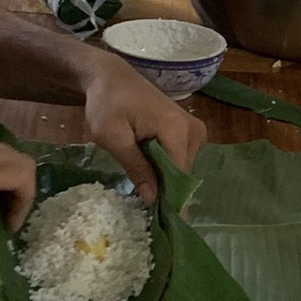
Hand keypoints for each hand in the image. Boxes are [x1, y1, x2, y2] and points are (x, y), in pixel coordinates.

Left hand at [78, 51, 207, 202]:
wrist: (110, 76)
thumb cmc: (107, 103)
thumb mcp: (113, 137)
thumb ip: (136, 167)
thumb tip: (153, 199)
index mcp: (176, 129)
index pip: (179, 176)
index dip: (168, 200)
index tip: (157, 224)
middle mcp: (193, 130)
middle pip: (182, 174)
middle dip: (164, 191)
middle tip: (140, 204)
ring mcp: (193, 129)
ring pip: (182, 169)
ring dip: (163, 181)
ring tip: (140, 186)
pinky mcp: (188, 130)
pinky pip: (179, 159)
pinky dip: (164, 169)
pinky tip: (147, 172)